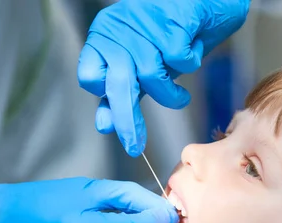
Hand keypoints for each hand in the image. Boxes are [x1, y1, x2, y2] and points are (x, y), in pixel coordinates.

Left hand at [78, 0, 250, 156]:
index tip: (112, 120)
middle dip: (127, 120)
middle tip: (134, 144)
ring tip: (180, 95)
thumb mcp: (142, 65)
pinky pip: (179, 60)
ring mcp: (145, 23)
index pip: (89, 75)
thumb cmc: (172, 33)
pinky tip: (192, 52)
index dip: (103, 97)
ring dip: (171, 94)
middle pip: (118, 83)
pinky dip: (189, 63)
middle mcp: (120, 29)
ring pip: (153, 76)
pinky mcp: (173, 19)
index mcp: (105, 37)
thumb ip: (122, 92)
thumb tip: (105, 125)